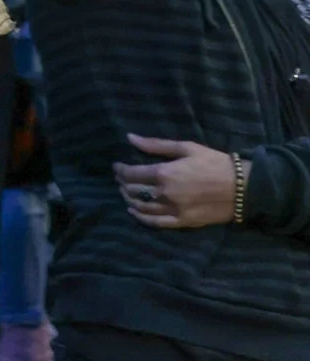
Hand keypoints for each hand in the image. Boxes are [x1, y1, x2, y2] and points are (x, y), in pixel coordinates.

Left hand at [117, 133, 235, 228]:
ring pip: (142, 207)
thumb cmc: (215, 163)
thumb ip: (155, 145)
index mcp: (164, 173)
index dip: (120, 170)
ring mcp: (173, 210)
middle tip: (120, 179)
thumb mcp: (186, 148)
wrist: (243, 187)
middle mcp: (165, 193)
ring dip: (129, 199)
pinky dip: (141, 217)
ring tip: (125, 193)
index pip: (131, 174)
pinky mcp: (183, 222)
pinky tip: (134, 212)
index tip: (117, 166)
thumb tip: (130, 137)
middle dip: (123, 183)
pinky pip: (156, 222)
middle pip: (134, 190)